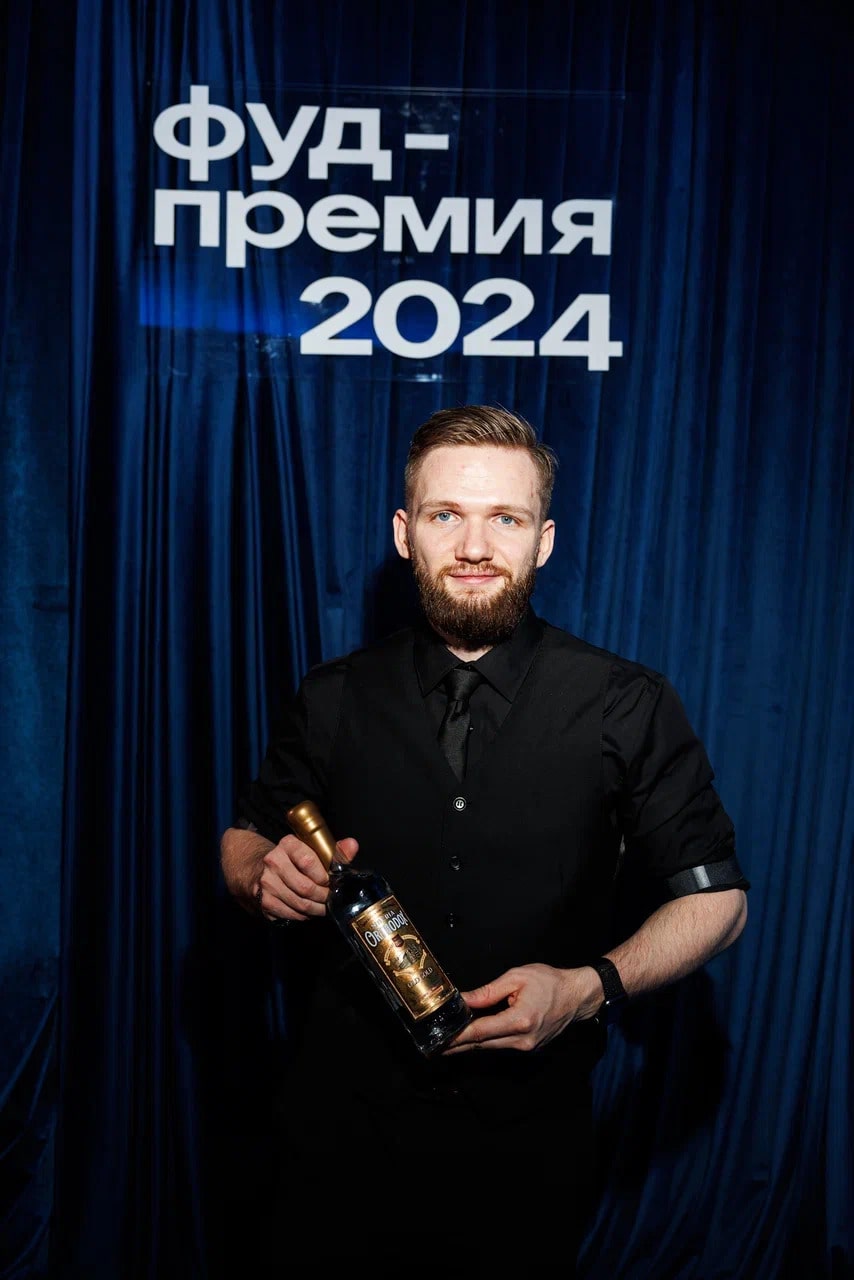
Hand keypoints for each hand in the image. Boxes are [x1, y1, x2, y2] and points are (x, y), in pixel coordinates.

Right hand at [258, 834, 358, 923]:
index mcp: (287, 845)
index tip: (330, 881)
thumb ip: (333, 850)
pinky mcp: (263, 901)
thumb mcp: (310, 848)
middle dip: (323, 897)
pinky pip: (290, 915)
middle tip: (330, 898)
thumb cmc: (291, 859)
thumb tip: (352, 845)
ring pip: (299, 904)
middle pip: (305, 887)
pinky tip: (308, 911)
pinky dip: (303, 916)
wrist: (256, 867)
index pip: (308, 862)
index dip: (323, 876)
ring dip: (316, 909)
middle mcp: (273, 862)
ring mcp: (266, 883)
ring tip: (322, 906)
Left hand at [443, 962, 601, 1053]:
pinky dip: (486, 1042)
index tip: (440, 1040)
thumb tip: (463, 1000)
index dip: (458, 1037)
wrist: (577, 996)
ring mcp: (527, 1047)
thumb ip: (488, 992)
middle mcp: (523, 1039)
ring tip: (447, 1044)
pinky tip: (471, 1039)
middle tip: (434, 1046)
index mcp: (520, 1020)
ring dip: (470, 1046)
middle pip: (482, 1045)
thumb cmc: (549, 982)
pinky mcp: (530, 1048)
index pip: (480, 1032)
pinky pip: (502, 1046)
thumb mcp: (517, 978)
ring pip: (491, 1047)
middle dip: (458, 1045)